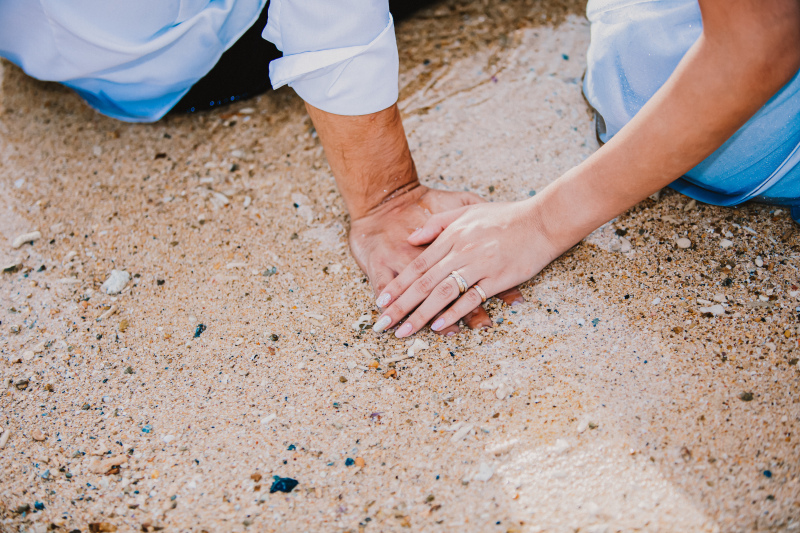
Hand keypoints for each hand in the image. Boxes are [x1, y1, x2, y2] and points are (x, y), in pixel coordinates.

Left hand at [349, 184, 524, 333]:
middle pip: (424, 283)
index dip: (398, 285)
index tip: (381, 301)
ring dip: (421, 315)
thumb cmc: (504, 216)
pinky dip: (453, 313)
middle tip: (383, 324)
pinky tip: (438, 326)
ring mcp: (479, 265)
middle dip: (401, 305)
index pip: (417, 265)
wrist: (542, 220)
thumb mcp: (465, 210)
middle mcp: (461, 251)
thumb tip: (411, 238)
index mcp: (451, 236)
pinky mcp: (498, 278)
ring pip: (442, 293)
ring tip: (404, 330)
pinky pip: (471, 298)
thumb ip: (436, 224)